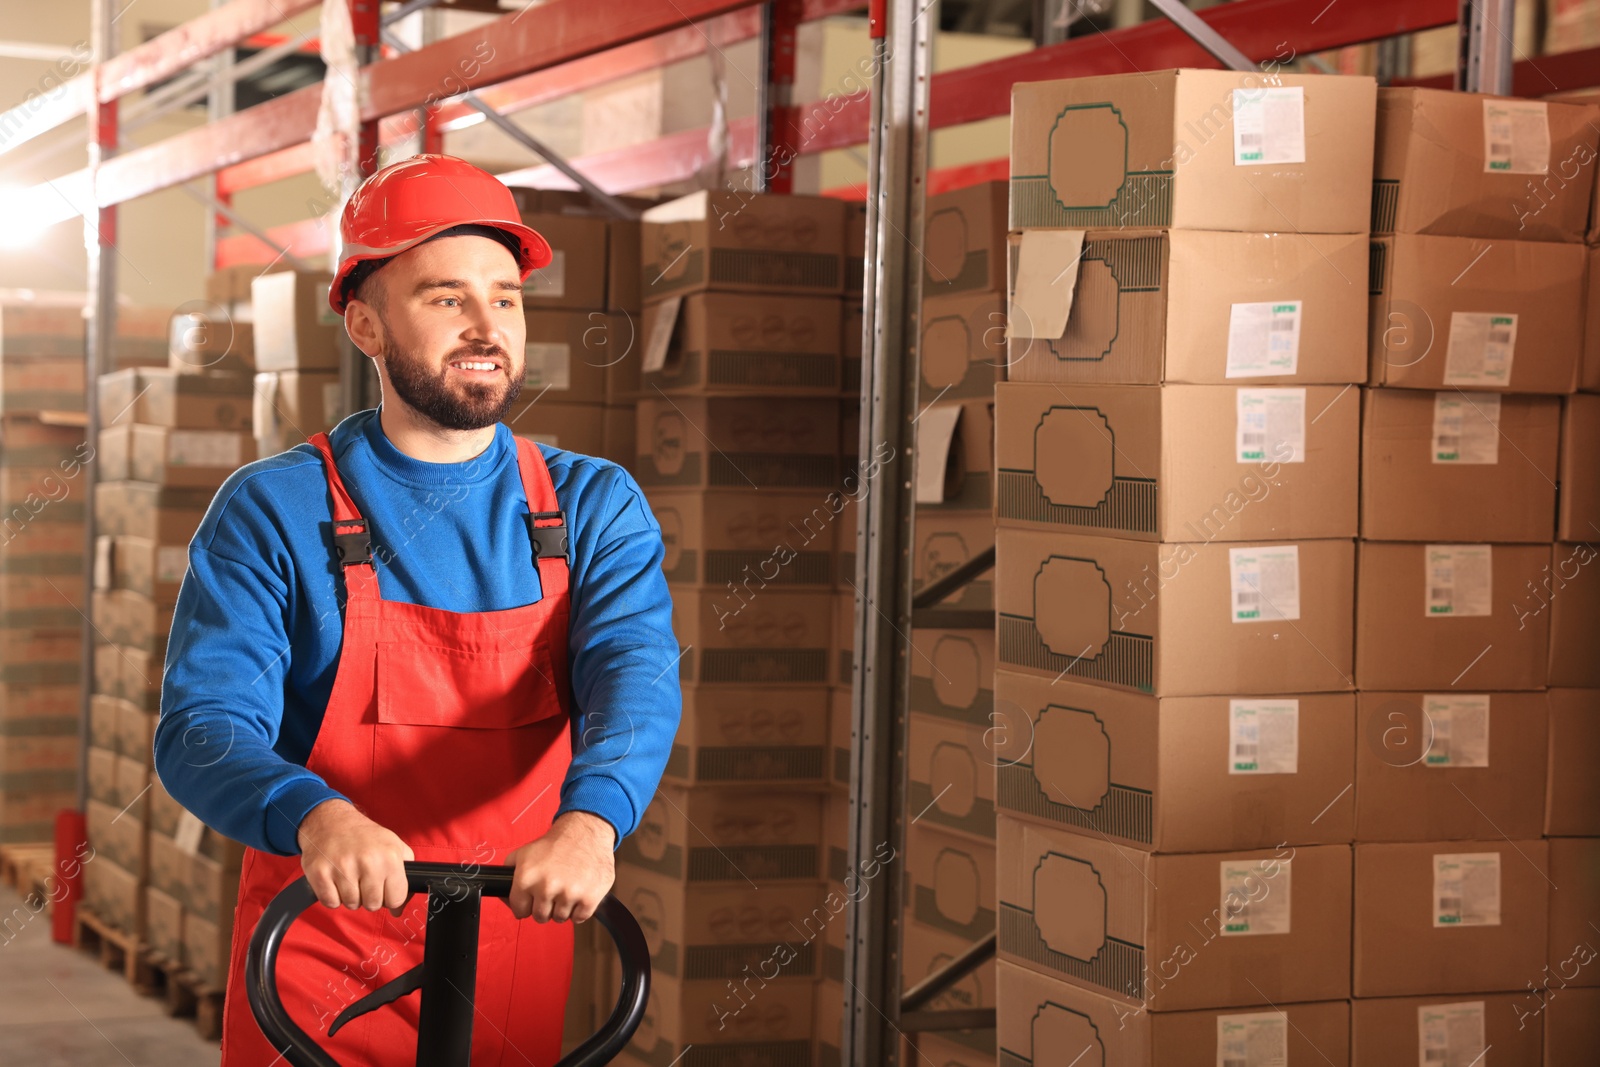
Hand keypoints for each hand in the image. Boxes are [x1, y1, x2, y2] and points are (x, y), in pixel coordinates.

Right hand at [297, 799, 414, 913]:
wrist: (331, 821)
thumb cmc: (364, 836)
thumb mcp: (395, 846)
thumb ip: (404, 877)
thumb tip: (398, 910)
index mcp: (389, 856)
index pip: (396, 899)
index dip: (389, 897)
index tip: (383, 888)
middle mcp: (368, 862)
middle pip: (373, 905)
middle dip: (369, 897)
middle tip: (363, 879)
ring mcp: (342, 867)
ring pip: (351, 905)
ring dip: (350, 896)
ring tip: (349, 876)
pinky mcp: (320, 873)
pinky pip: (330, 903)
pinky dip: (332, 896)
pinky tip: (335, 879)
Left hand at [505, 811, 615, 922]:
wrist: (586, 833)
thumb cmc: (556, 844)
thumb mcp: (524, 853)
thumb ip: (508, 872)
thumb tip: (502, 893)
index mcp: (527, 878)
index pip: (520, 911)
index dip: (526, 905)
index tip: (532, 900)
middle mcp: (546, 888)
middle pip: (540, 917)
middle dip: (544, 907)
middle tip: (552, 892)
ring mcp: (568, 894)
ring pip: (559, 918)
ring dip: (562, 908)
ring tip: (566, 890)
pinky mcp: (588, 899)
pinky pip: (578, 918)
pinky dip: (579, 910)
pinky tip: (578, 893)